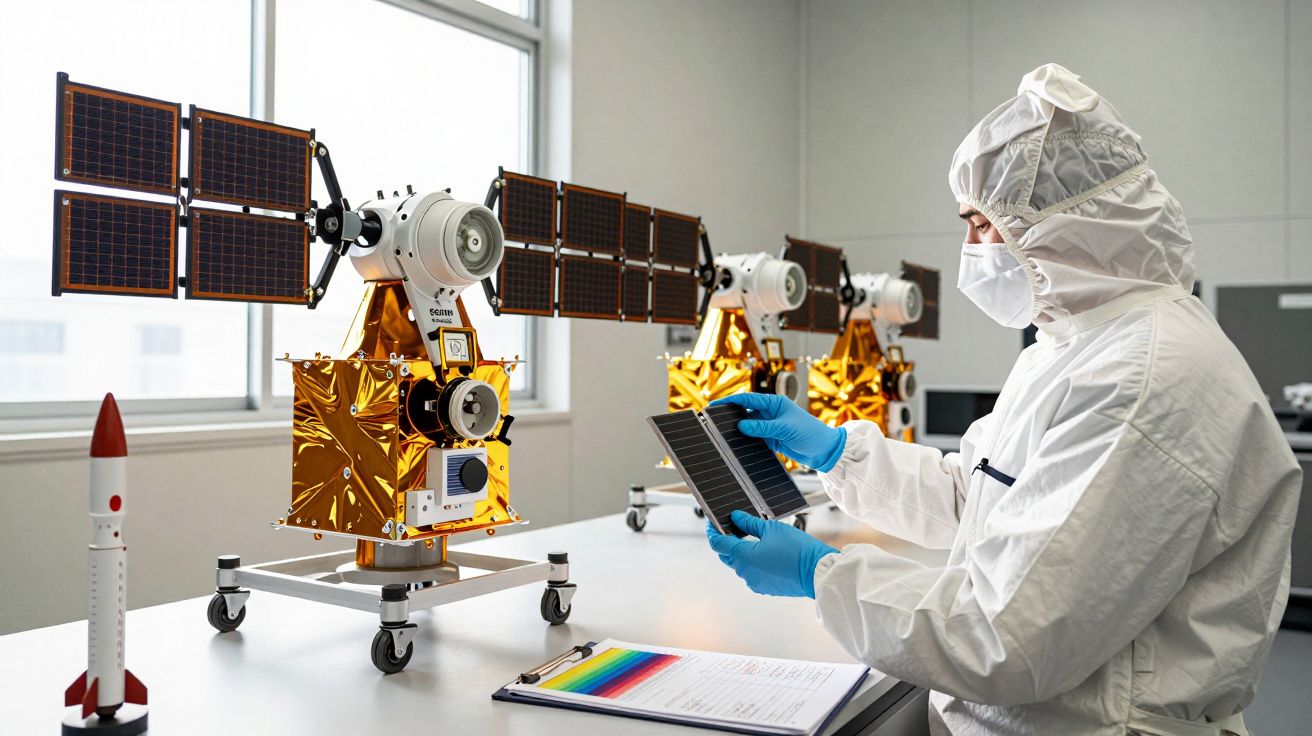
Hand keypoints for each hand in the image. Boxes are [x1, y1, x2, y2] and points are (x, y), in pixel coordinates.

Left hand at [706, 510, 838, 597]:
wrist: (817, 572)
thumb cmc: (797, 549)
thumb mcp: (771, 528)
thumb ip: (749, 523)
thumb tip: (735, 517)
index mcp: (743, 556)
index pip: (717, 543)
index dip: (713, 530)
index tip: (713, 522)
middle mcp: (744, 572)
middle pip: (726, 555)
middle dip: (727, 541)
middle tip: (734, 527)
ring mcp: (754, 582)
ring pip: (740, 565)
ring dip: (741, 552)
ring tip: (753, 538)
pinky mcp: (764, 588)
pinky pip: (752, 573)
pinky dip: (753, 563)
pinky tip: (764, 552)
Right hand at [711, 393, 846, 471]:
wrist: (825, 451)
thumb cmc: (811, 433)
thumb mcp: (785, 428)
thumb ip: (762, 427)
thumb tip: (740, 426)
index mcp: (775, 402)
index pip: (748, 399)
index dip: (731, 401)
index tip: (715, 405)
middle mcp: (771, 412)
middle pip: (746, 413)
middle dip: (731, 417)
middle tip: (713, 422)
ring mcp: (771, 426)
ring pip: (749, 427)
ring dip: (738, 432)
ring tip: (722, 436)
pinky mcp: (772, 439)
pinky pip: (755, 439)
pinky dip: (747, 442)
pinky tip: (737, 447)